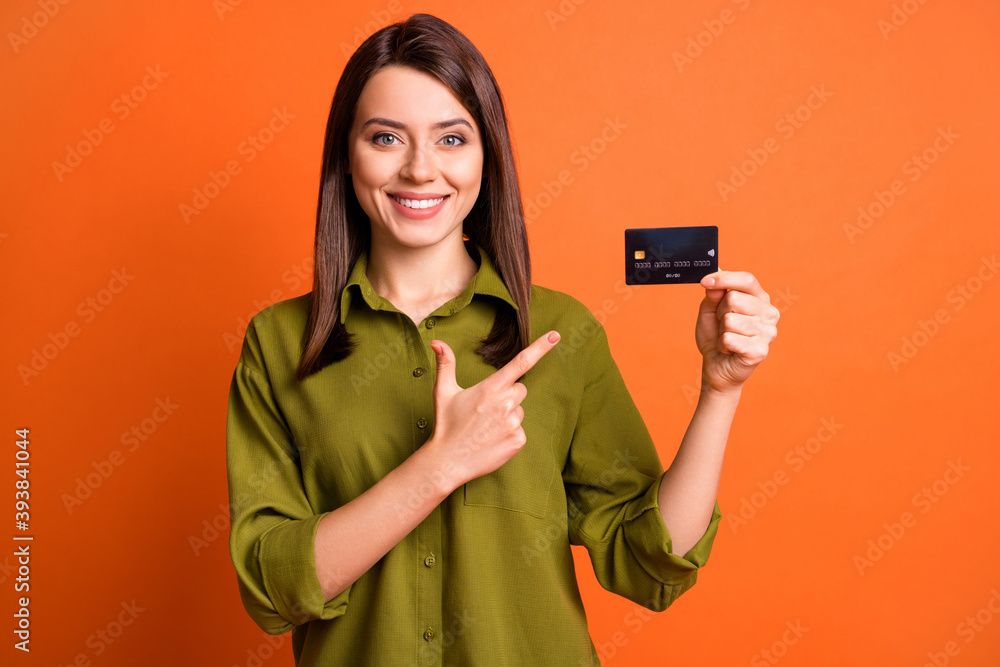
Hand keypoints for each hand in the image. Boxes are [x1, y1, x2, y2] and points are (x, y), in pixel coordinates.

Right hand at [422, 331, 560, 490]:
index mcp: (491, 388)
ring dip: (507, 415)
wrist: (447, 461)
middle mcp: (506, 403)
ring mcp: (514, 423)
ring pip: (519, 410)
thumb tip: (436, 342)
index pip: (521, 362)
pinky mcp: (518, 440)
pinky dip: (509, 433)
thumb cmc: (446, 424)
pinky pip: (520, 430)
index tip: (555, 335)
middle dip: (507, 395)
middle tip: (486, 409)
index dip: (540, 347)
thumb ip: (445, 363)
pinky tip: (492, 439)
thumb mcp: (443, 391)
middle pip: (520, 389)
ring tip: (486, 427)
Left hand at [695, 270, 778, 393]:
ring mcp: (768, 332)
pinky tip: (729, 350)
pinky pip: (729, 339)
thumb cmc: (716, 336)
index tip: (705, 282)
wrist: (717, 366)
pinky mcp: (760, 351)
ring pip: (730, 320)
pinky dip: (722, 345)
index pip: (746, 279)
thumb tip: (714, 283)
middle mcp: (769, 313)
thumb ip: (713, 295)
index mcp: (760, 299)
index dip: (724, 278)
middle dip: (720, 312)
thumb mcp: (710, 311)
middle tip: (724, 325)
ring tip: (727, 338)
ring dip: (721, 331)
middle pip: (734, 298)